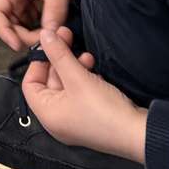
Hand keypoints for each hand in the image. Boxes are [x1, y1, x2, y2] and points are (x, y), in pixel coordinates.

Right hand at [0, 0, 77, 50]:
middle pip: (6, 23)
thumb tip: (49, 36)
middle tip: (40, 43)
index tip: (17, 45)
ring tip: (48, 36)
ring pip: (18, 26)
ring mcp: (22, 2)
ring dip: (30, 35)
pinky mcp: (32, 8)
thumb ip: (53, 13)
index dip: (2, 31)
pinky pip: (30, 25)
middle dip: (21, 36)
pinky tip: (50, 31)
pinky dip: (38, 32)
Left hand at [22, 27, 147, 163]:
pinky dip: (84, 78)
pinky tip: (94, 67)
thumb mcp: (78, 78)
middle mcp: (57, 120)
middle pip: (49, 82)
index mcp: (47, 115)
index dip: (37, 62)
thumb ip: (59, 55)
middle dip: (59, 59)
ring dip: (73, 66)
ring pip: (67, 85)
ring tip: (86, 55)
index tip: (47, 45)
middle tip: (66, 36)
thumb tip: (44, 35)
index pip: (30, 84)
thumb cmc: (104, 110)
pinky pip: (80, 92)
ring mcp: (74, 119)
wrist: (138, 133)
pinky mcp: (91, 116)